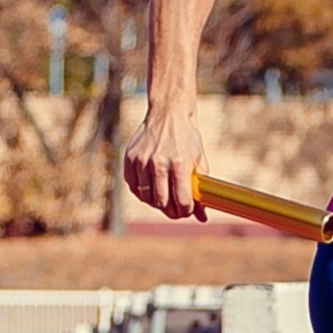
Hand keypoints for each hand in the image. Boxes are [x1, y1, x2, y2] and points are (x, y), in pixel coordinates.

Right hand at [122, 103, 206, 221]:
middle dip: (171, 211)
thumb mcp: (199, 161)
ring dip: (156, 202)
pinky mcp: (129, 159)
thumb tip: (203, 218)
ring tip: (164, 196)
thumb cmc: (187, 139)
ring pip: (146, 198)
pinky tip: (151, 187)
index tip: (188, 210)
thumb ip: (201, 189)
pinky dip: (142, 192)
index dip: (186, 211)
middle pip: (162, 203)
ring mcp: (142, 161)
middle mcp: (159, 163)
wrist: (168, 114)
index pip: (182, 201)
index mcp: (180, 164)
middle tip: (176, 208)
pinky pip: (133, 187)